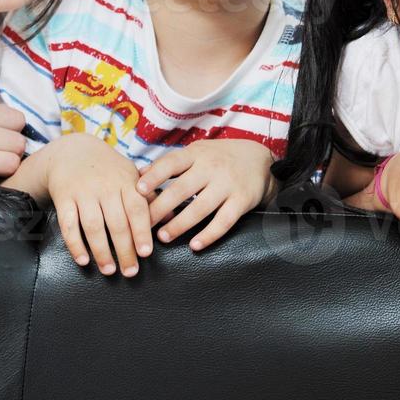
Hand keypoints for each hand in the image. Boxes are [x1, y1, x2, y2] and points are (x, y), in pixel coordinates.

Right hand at [4, 133, 151, 275]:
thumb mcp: (131, 174)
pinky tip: (83, 260)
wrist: (72, 151)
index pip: (137, 208)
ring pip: (93, 225)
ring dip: (101, 251)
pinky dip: (75, 244)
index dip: (142, 231)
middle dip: (125, 250)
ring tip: (109, 270)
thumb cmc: (109, 169)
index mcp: (126, 181)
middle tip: (131, 271)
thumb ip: (150, 196)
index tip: (146, 253)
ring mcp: (83, 192)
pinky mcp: (64, 198)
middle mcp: (105, 186)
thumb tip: (170, 217)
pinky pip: (68, 224)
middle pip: (117, 222)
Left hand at [137, 138, 276, 251]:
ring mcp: (228, 184)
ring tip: (163, 237)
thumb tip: (138, 175)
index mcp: (196, 154)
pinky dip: (209, 235)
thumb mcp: (196, 153)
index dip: (154, 177)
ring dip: (180, 224)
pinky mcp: (242, 200)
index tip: (138, 190)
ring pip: (200, 208)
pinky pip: (224, 221)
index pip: (171, 163)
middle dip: (160, 209)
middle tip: (143, 226)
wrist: (261, 159)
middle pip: (181, 189)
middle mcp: (211, 168)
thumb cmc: (220, 158)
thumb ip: (170, 164)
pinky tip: (194, 245)